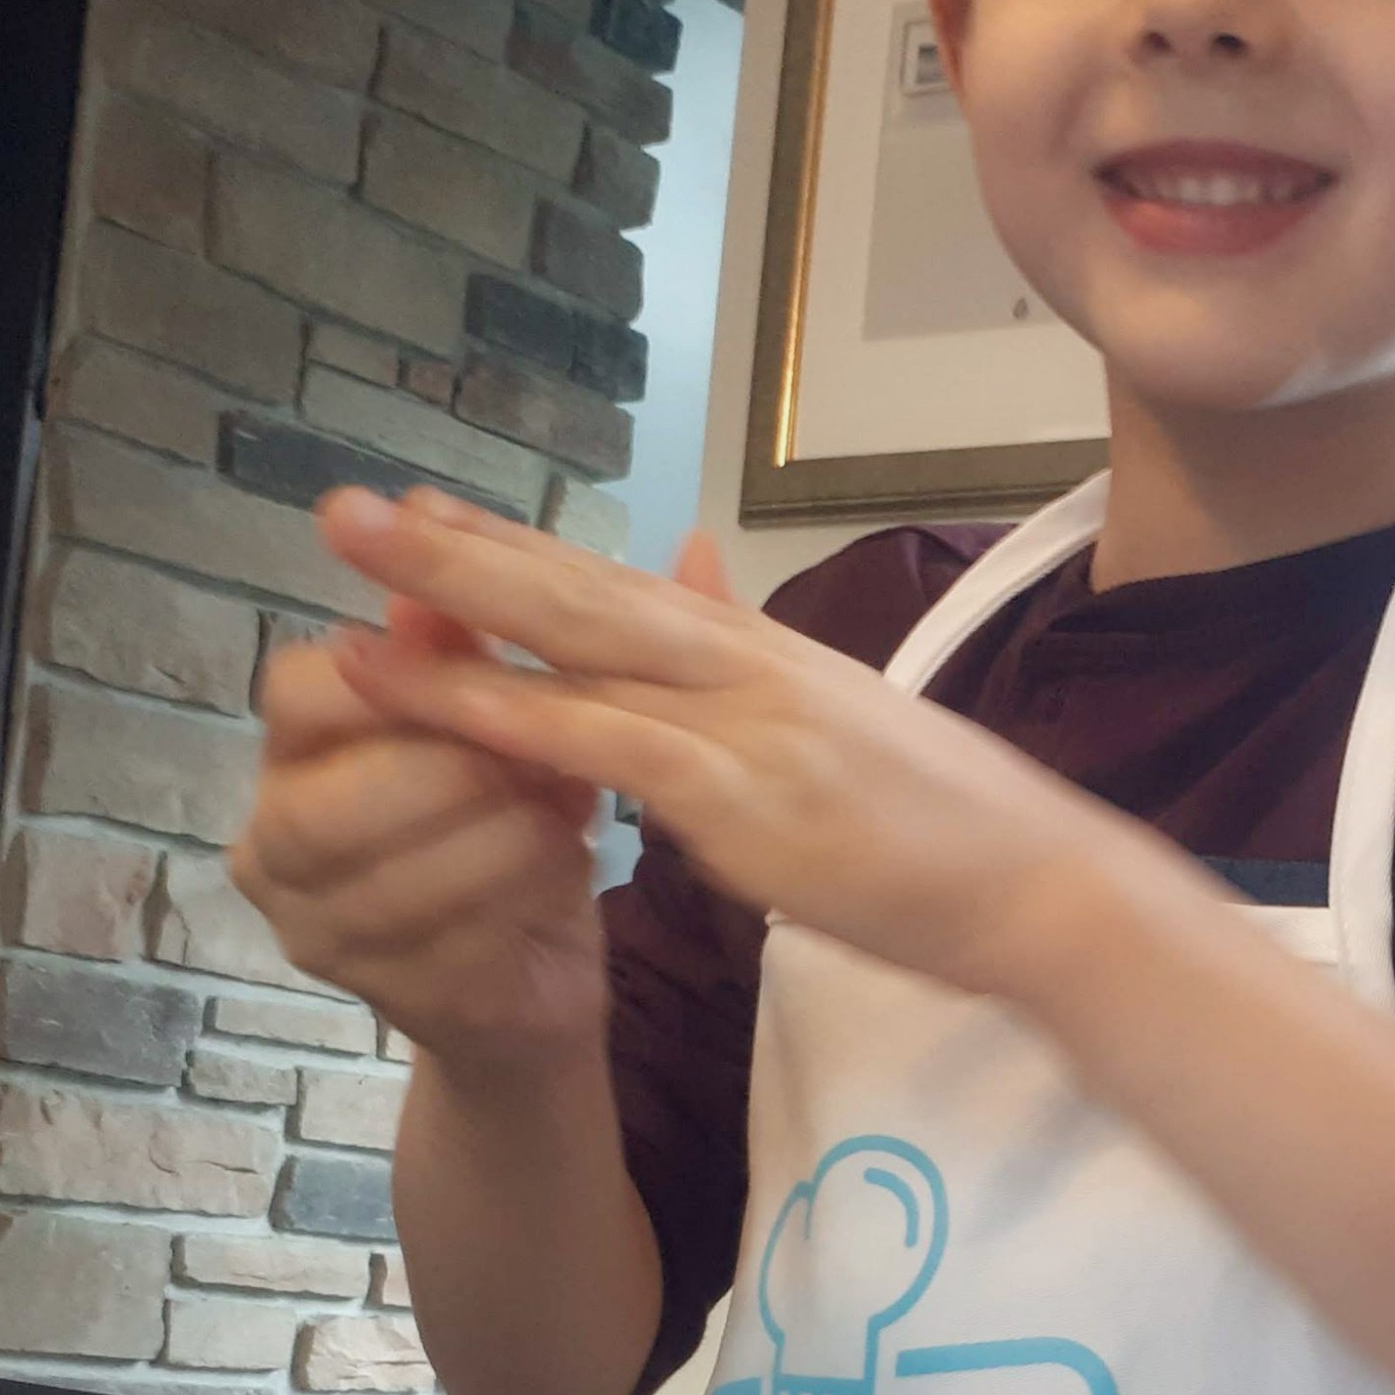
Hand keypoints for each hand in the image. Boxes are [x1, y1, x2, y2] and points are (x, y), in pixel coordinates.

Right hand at [229, 596, 609, 1076]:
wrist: (537, 971)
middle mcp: (277, 838)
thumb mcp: (501, 719)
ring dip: (491, 838)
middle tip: (545, 751)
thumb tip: (429, 510)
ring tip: (571, 806)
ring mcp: (315, 927)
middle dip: (446, 771)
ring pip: (385, 880)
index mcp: (298, 748)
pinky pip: (439, 946)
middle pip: (323, 803)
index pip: (298, 691)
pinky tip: (565, 868)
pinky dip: (511, 898)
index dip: (392, 673)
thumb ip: (465, 635)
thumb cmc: (510, 825)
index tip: (485, 657)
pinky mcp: (378, 997)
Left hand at [311, 492, 1185, 1004]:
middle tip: (349, 509)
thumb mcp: (845, 722)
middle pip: (581, 591)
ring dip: (460, 612)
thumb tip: (687, 559)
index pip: (619, 585)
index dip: (516, 548)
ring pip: (580, 650)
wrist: (1046, 885)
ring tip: (356, 577)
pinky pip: (609, 749)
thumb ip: (752, 645)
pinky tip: (440, 700)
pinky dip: (518, 720)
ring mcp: (747, 726)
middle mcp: (747, 668)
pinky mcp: (748, 799)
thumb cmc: (952, 826)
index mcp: (767, 657)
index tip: (423, 515)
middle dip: (459, 552)